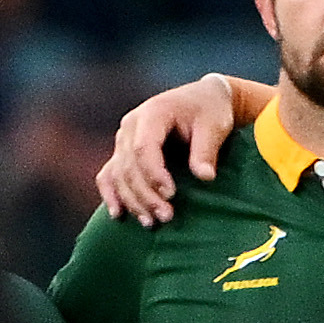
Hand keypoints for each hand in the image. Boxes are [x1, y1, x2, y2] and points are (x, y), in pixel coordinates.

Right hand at [95, 75, 252, 226]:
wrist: (202, 99)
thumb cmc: (210, 111)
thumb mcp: (214, 125)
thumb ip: (206, 150)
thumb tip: (204, 177)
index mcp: (153, 113)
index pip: (143, 147)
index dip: (154, 174)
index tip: (171, 194)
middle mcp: (131, 125)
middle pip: (129, 166)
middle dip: (145, 195)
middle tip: (166, 216)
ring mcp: (123, 138)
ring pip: (118, 174)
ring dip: (132, 201)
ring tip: (150, 223)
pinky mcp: (123, 151)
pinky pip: (108, 175)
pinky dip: (111, 194)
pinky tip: (118, 215)